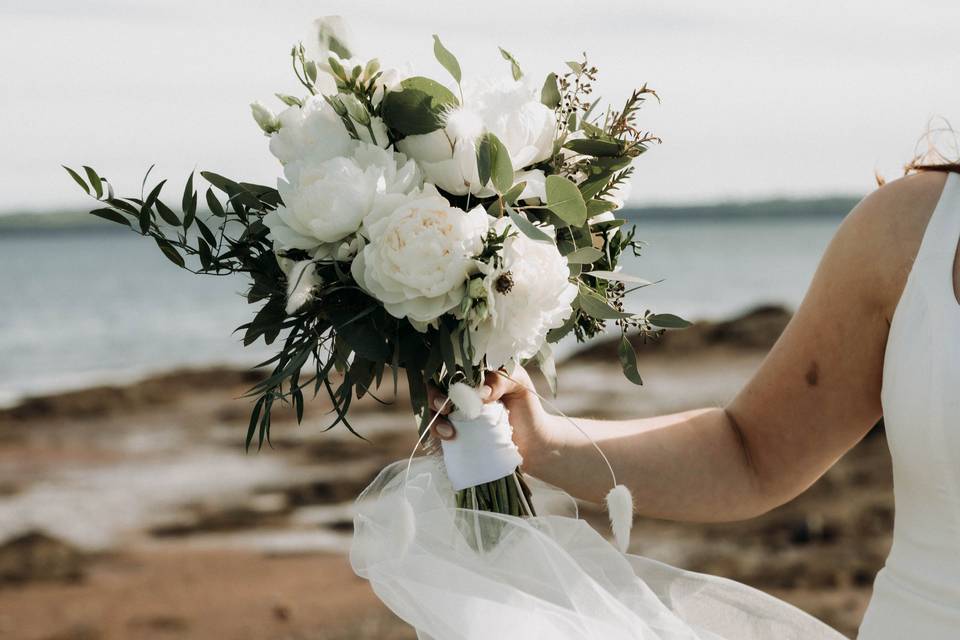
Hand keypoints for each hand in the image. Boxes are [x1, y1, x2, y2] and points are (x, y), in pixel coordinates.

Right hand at [426, 368, 553, 473]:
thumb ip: (501, 378)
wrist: (534, 443)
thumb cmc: (526, 407)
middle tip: (445, 407)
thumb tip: (481, 392)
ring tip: (449, 432)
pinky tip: (450, 438)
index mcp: (471, 374)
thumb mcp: (518, 383)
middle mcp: (458, 392)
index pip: (447, 365)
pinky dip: (437, 433)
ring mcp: (454, 414)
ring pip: (430, 410)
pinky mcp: (454, 435)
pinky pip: (435, 432)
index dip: (442, 372)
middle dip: (433, 396)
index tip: (453, 386)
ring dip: (434, 419)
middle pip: (431, 387)